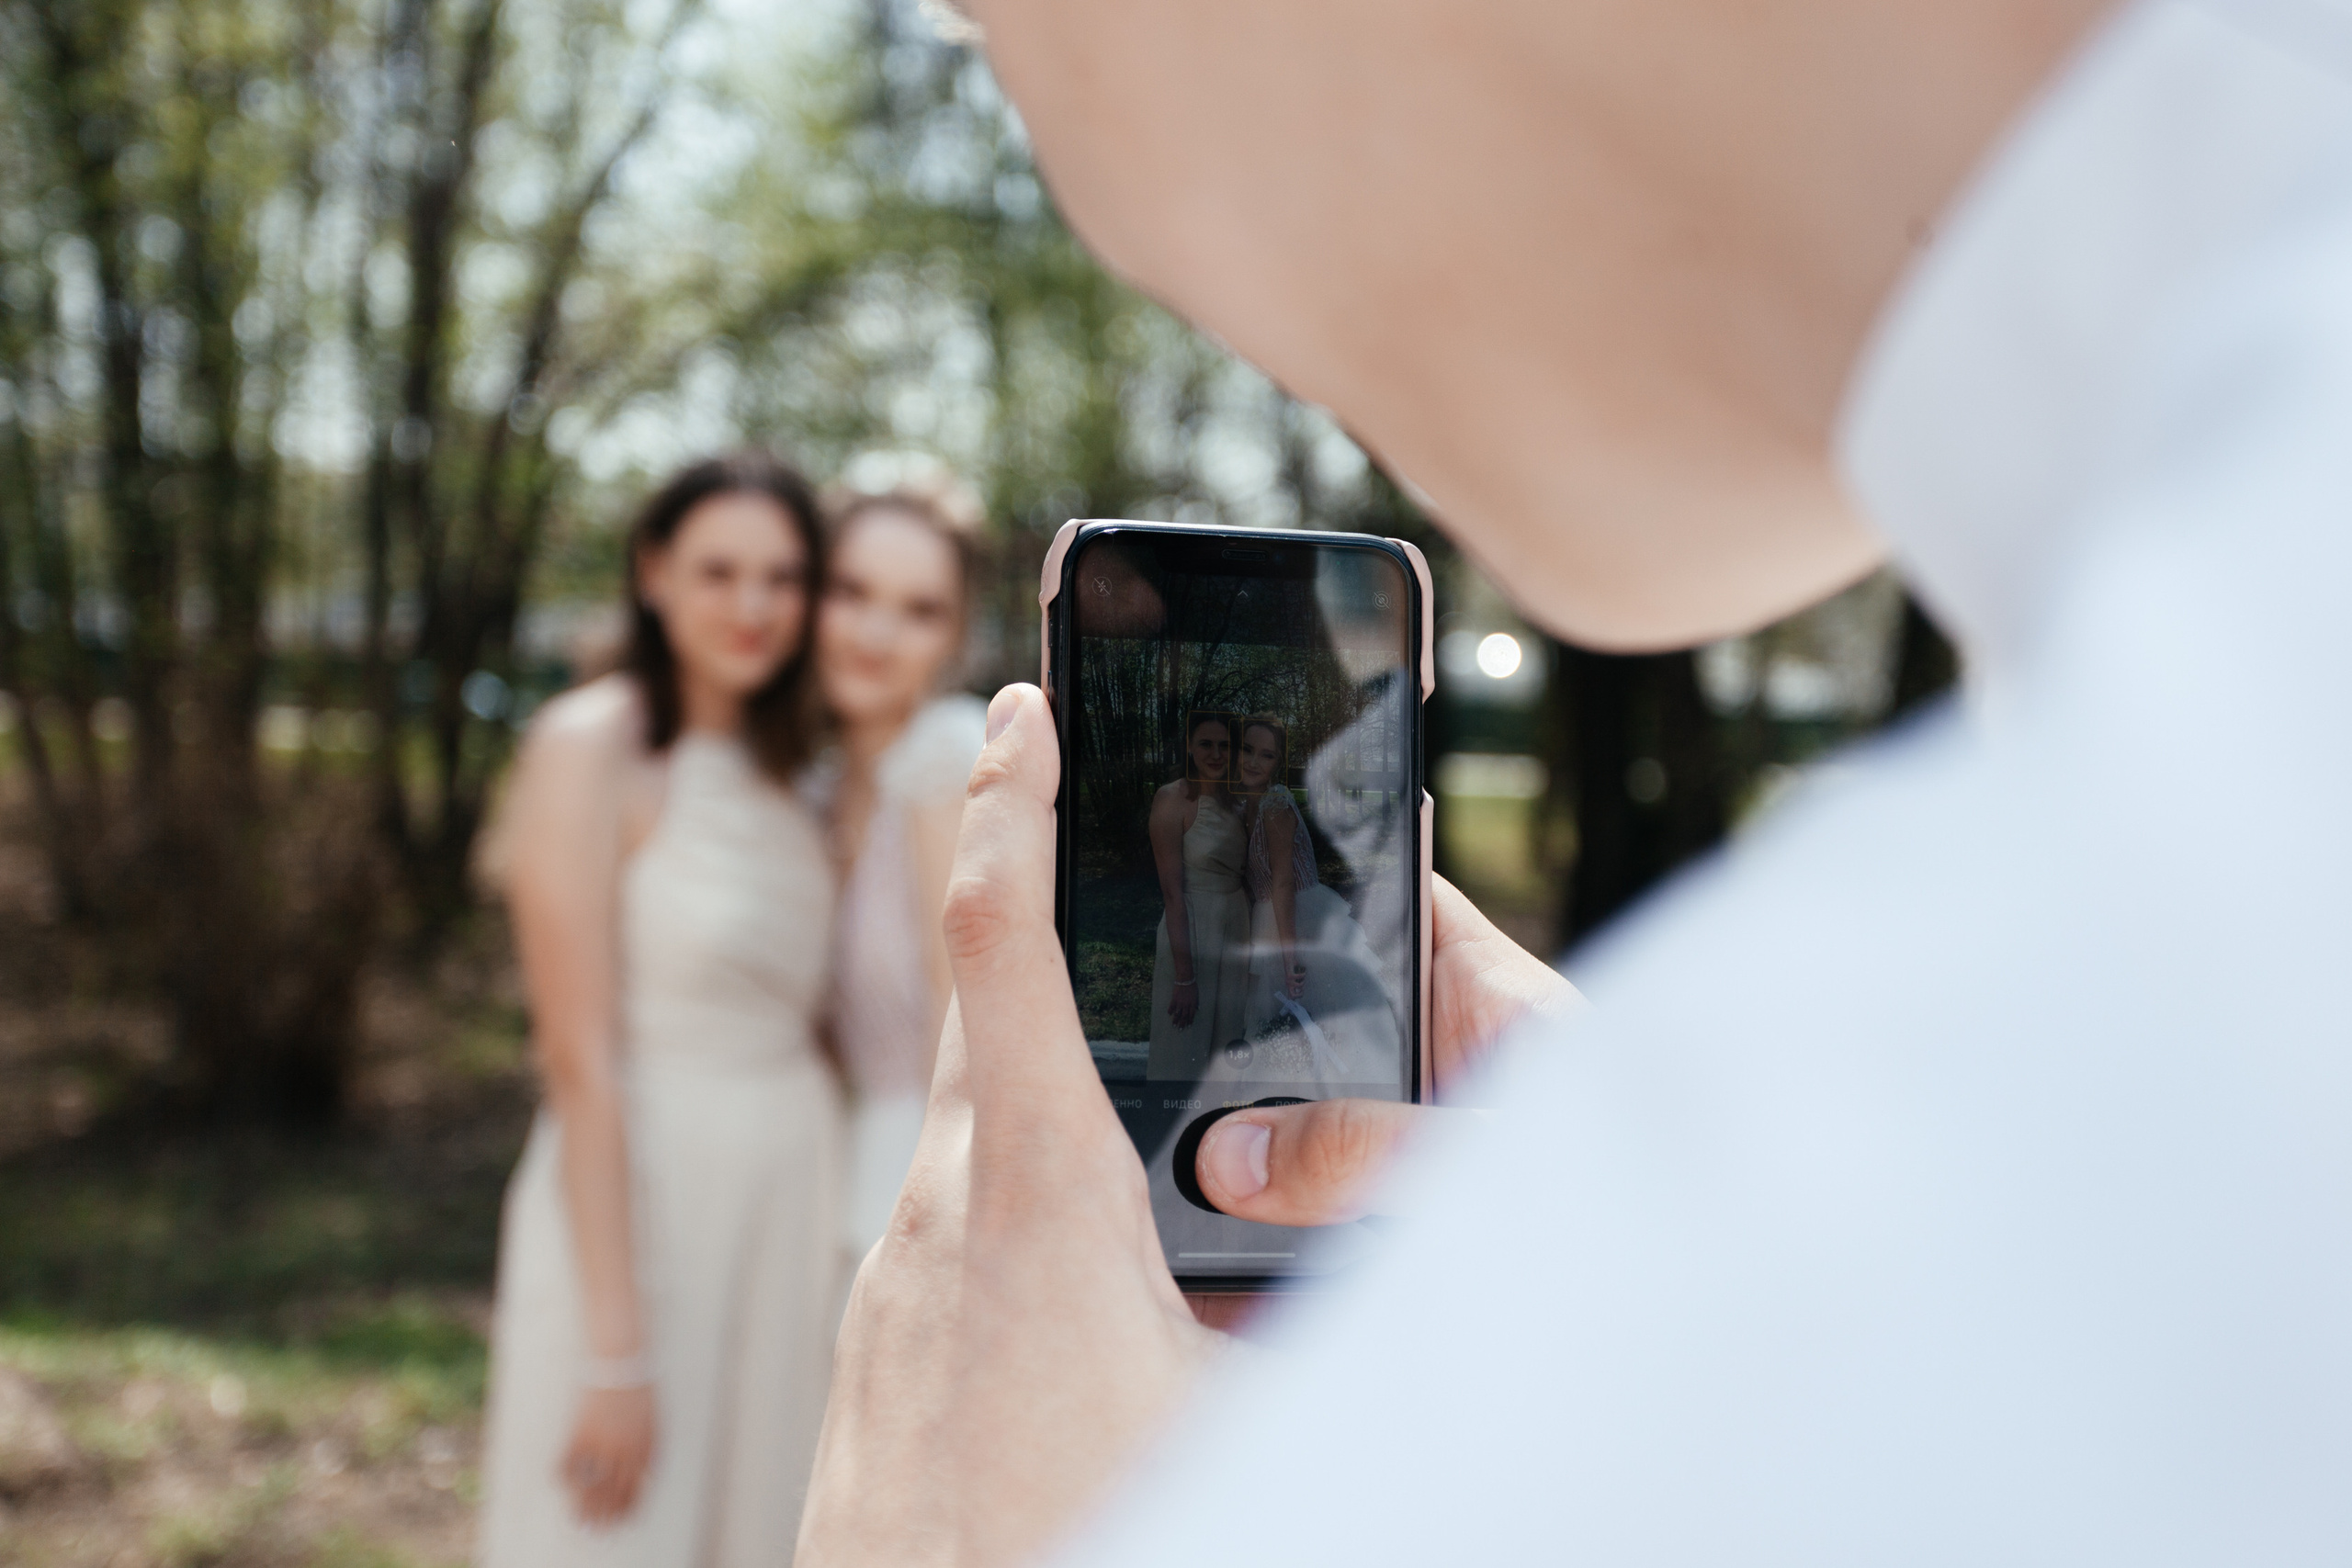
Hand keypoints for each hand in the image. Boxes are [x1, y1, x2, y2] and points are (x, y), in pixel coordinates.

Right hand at [561, 1383, 655, 1526]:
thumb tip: (649, 1476)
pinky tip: (561, 1483)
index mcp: (643, 1450)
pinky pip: (568, 1465)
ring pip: (590, 1487)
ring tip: (577, 1519)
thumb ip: (651, 1451)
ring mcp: (600, 1444)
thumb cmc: (640, 1391)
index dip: (627, 1509)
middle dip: (604, 1516)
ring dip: (583, 1507)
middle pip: (612, 1494)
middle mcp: (622, 1452)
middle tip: (595, 1528)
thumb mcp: (654, 1422)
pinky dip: (563, 1477)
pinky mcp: (580, 1433)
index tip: (620, 1520)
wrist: (621, 1364)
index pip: (635, 1490)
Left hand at [797, 686, 1579, 1565]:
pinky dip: (1010, 1172)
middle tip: (1059, 799)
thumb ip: (1305, 1304)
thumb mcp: (1240, 1415)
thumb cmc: (1081, 1538)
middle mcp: (942, 1211)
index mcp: (1037, 1196)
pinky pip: (949, 1206)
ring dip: (1033, 1060)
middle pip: (978, 1005)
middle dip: (1024, 894)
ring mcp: (895, 1274)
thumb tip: (1377, 1235)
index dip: (1007, 807)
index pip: (999, 945)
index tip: (1017, 709)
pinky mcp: (880, 1332)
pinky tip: (1072, 1241)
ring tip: (1113, 1047)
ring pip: (968, 1116)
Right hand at [1168, 975, 1197, 1026]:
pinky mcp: (1174, 998)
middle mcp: (1186, 1005)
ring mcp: (1180, 1002)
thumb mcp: (1197, 994)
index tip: (1188, 1026)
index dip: (1190, 1021)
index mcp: (1192, 1004)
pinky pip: (1172, 1006)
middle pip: (1184, 1016)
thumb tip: (1198, 1009)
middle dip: (1182, 1024)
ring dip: (1176, 1020)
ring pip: (1178, 1013)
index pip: (1191, 1015)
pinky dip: (1170, 1010)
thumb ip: (1197, 1002)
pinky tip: (1169, 1014)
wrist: (1185, 979)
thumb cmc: (1192, 986)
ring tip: (1174, 1025)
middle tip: (1180, 1030)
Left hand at [1284, 960, 1306, 999]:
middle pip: (1293, 996)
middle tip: (1303, 990)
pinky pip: (1300, 977)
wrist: (1289, 961)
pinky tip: (1303, 972)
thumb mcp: (1296, 980)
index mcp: (1289, 986)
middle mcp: (1288, 984)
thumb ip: (1297, 985)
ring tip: (1302, 978)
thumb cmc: (1294, 970)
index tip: (1302, 993)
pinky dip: (1304, 974)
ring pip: (1299, 986)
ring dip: (1303, 982)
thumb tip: (1300, 991)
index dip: (1297, 997)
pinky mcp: (1290, 975)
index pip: (1291, 997)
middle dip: (1300, 994)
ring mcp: (1288, 980)